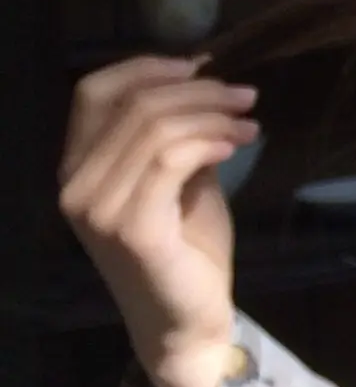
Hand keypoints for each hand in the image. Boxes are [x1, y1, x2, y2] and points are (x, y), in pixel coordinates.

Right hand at [59, 55, 258, 386]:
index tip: (202, 65)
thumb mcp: (180, 178)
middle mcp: (75, 186)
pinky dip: (209, 141)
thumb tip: (202, 76)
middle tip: (245, 95)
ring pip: (155, 128)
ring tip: (249, 122)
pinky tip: (235, 146)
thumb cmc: (187, 250)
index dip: (146, 67)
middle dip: (198, 89)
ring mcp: (98, 209)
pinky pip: (171, 160)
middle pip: (133, 104)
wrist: (189, 321)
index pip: (93, 92)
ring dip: (211, 114)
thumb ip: (177, 134)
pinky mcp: (132, 228)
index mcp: (77, 168)